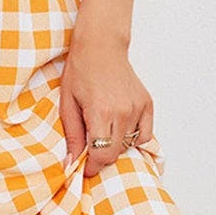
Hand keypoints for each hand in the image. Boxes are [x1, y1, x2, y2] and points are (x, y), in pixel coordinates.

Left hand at [59, 28, 154, 176]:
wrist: (100, 46)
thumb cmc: (80, 71)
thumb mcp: (67, 104)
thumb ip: (73, 136)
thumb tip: (72, 162)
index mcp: (101, 113)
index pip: (102, 156)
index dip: (92, 167)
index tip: (84, 167)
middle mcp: (123, 112)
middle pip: (116, 154)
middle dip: (101, 158)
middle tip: (90, 152)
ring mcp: (138, 108)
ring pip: (130, 145)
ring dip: (116, 146)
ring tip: (104, 132)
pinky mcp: (147, 104)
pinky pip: (145, 134)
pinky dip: (134, 138)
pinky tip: (120, 130)